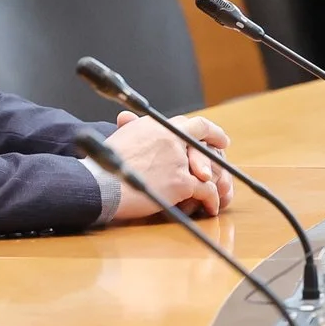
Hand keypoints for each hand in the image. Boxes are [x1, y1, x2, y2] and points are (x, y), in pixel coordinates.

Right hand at [104, 110, 232, 221]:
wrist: (101, 184)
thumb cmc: (103, 165)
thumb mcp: (118, 136)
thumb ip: (130, 128)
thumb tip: (125, 119)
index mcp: (156, 126)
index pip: (188, 123)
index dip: (205, 128)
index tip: (212, 134)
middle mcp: (170, 137)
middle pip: (203, 139)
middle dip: (215, 145)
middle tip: (223, 151)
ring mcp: (178, 160)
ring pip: (208, 165)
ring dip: (216, 177)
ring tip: (220, 186)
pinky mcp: (181, 182)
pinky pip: (206, 189)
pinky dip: (212, 198)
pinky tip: (211, 206)